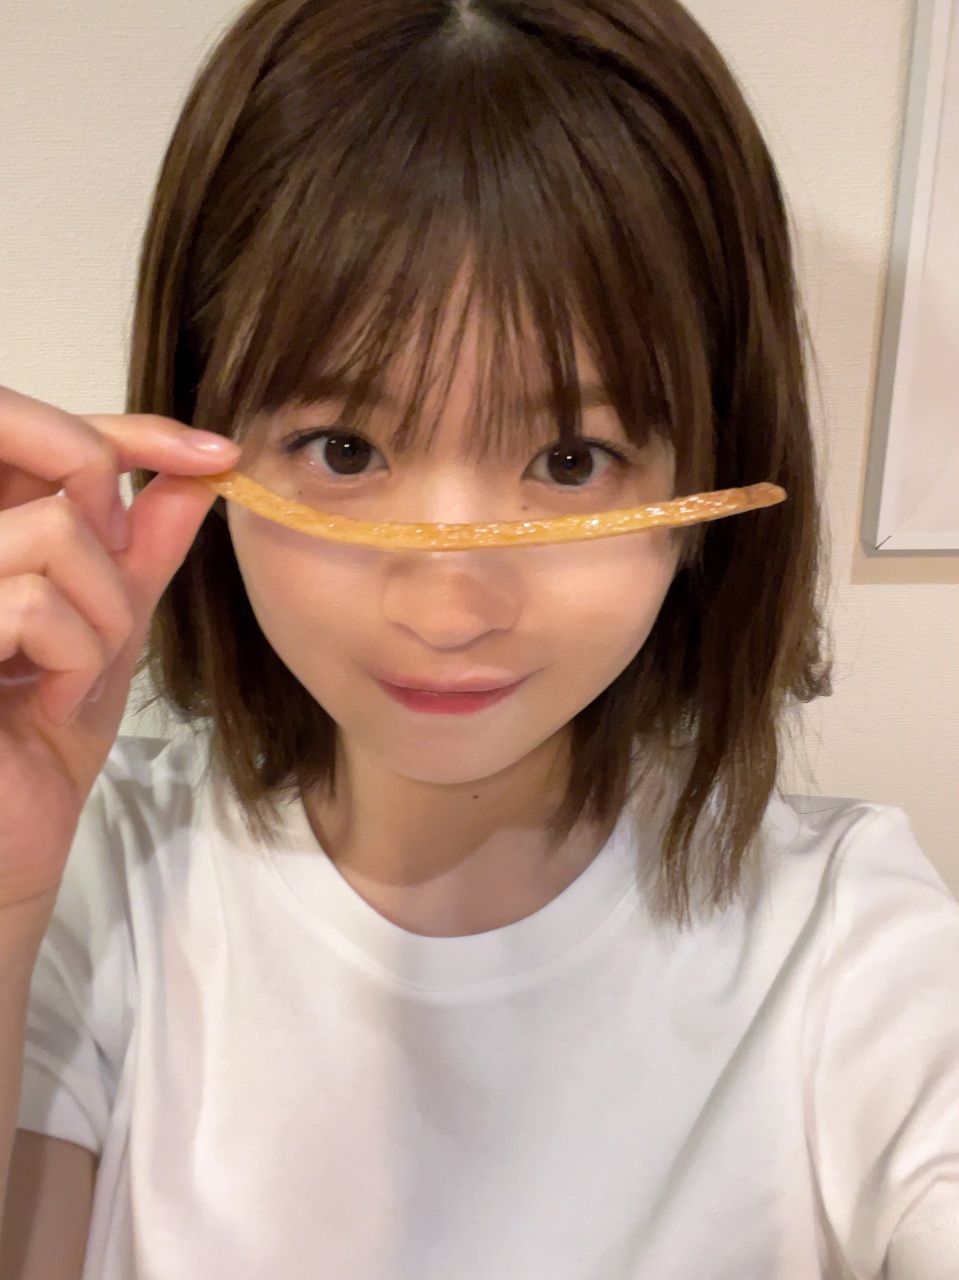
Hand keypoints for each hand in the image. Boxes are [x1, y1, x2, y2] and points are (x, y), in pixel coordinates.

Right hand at [0, 385, 239, 914]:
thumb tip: (201, 471)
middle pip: (36, 444)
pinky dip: (77, 659)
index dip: (134, 429)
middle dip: (107, 505)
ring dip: (105, 614)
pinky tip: (54, 704)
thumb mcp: (110, 628)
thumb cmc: (41, 741)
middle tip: (115, 580)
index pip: (43, 431)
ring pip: (56, 534)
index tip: (216, 456)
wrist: (8, 844)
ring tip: (80, 673)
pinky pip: (33, 604)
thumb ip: (145, 548)